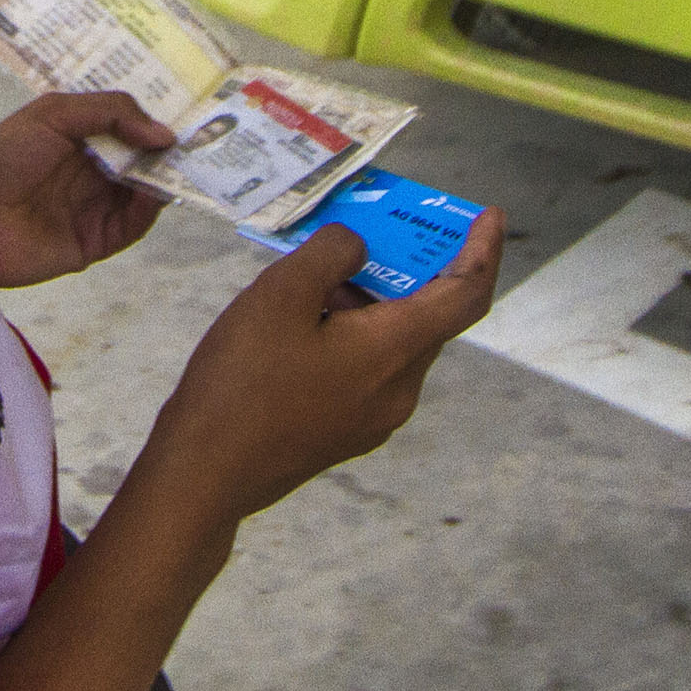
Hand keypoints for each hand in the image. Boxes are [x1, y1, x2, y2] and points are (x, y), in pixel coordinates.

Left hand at [0, 92, 171, 287]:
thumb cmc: (2, 156)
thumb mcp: (53, 114)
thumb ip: (110, 112)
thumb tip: (163, 132)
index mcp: (78, 140)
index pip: (127, 128)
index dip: (154, 121)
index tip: (190, 112)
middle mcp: (89, 174)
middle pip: (141, 162)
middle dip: (167, 152)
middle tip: (204, 139)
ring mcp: (92, 209)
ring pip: (142, 194)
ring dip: (163, 180)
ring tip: (183, 163)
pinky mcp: (93, 243)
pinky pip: (131, 227)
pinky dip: (148, 210)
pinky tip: (155, 191)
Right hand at [126, 210, 505, 526]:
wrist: (204, 475)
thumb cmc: (242, 383)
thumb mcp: (281, 294)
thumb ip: (331, 253)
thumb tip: (359, 247)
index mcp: (394, 352)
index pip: (466, 295)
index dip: (483, 250)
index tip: (487, 215)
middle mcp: (399, 390)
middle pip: (426, 315)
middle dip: (409, 264)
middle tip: (377, 220)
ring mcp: (374, 417)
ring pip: (393, 341)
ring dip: (373, 297)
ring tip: (323, 264)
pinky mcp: (346, 431)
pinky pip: (368, 367)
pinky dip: (355, 329)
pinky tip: (308, 313)